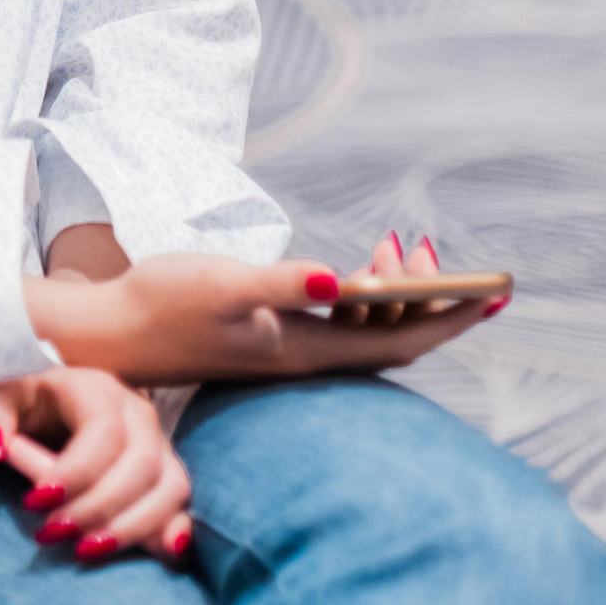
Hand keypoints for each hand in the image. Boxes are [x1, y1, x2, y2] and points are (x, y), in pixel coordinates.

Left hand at [0, 367, 191, 564]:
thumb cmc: (21, 399)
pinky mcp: (164, 472)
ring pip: (169, 486)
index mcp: (96, 387)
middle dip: (98, 507)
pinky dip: (175, 530)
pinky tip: (160, 553)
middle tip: (52, 534)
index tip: (33, 501)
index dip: (74, 473)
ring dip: (132, 526)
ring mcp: (157, 441)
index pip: (103, 432)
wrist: (46, 399)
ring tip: (85, 551)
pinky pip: (181, 504)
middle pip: (141, 463)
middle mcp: (136, 411)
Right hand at [28, 251, 498, 385]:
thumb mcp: (221, 284)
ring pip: (365, 330)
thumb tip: (338, 279)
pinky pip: (337, 323)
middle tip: (436, 251)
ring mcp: (288, 350)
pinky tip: (350, 272)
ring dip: (393, 294)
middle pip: (392, 338)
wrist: (111, 334)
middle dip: (429, 300)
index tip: (494, 294)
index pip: (401, 342)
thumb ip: (281, 283)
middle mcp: (305, 358)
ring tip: (400, 246)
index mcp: (306, 351)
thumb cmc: (163, 304)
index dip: (453, 320)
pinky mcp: (268, 338)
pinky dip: (358, 296)